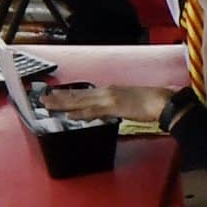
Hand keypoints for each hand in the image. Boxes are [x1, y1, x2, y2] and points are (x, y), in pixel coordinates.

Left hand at [43, 79, 173, 125]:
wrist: (163, 101)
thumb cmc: (152, 103)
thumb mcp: (130, 103)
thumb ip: (116, 108)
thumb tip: (106, 113)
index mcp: (110, 91)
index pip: (85, 94)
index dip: (70, 95)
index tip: (57, 96)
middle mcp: (107, 92)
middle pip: (78, 95)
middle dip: (60, 98)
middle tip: (43, 99)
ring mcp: (109, 99)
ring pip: (81, 101)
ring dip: (64, 103)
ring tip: (48, 105)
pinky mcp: (114, 107)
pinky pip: (94, 111)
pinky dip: (80, 113)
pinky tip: (70, 115)